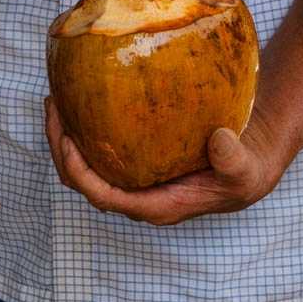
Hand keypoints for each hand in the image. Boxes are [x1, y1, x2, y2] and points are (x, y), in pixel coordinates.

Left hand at [44, 98, 288, 224]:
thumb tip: (217, 140)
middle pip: (81, 180)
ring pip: (81, 164)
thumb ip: (234, 161)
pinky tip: (76, 95)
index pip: (105, 198)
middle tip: (52, 106)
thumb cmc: (245, 169)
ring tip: (54, 98)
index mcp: (156, 205)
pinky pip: (95, 146)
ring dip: (62, 134)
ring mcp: (131, 177)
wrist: (249, 157)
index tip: (68, 143)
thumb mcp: (246, 169)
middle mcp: (136, 194)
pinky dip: (80, 125)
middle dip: (59, 147)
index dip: (80, 174)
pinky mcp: (132, 157)